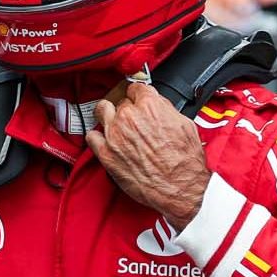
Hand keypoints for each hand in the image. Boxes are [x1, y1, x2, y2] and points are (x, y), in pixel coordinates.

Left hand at [87, 81, 209, 225]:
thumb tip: (156, 105)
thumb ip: (165, 109)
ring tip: (114, 124)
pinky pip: (91, 136)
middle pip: (120, 102)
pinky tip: (105, 141)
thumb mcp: (184, 124)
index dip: (138, 95)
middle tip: (133, 121)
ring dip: (108, 116)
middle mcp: (129, 118)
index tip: (137, 100)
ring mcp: (115, 135)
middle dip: (127, 110)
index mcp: (150, 106)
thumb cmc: (185, 161)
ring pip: (101, 111)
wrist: (180, 187)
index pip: (135, 88)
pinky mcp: (106, 154)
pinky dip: (97, 137)